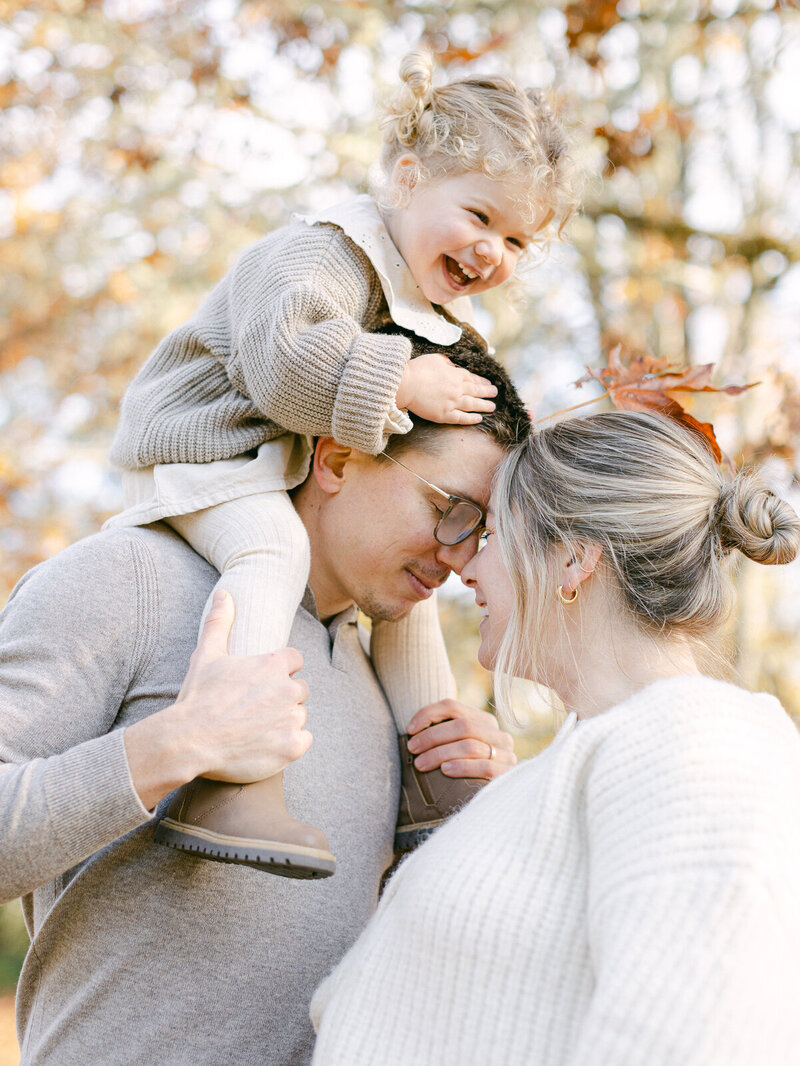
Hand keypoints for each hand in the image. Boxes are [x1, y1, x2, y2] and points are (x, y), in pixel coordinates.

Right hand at [125, 590, 311, 808]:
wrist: (189, 741)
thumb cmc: (197, 697)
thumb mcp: (206, 655)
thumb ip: (219, 622)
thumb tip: (225, 594)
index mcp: (273, 664)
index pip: (295, 660)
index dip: (280, 671)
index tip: (261, 684)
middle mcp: (288, 689)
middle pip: (300, 689)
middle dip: (282, 697)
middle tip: (254, 710)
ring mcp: (292, 718)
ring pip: (299, 715)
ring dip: (284, 721)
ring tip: (256, 729)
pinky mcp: (293, 747)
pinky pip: (303, 740)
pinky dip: (288, 744)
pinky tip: (265, 745)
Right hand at [395, 353, 497, 425]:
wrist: (406, 384)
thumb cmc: (418, 369)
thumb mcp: (436, 358)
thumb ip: (447, 362)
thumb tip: (452, 366)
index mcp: (456, 374)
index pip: (472, 378)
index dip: (482, 381)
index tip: (488, 383)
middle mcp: (458, 389)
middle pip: (476, 391)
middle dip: (487, 392)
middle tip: (495, 394)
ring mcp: (452, 403)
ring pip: (472, 405)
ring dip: (484, 406)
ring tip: (492, 407)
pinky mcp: (444, 415)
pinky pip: (461, 418)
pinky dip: (471, 419)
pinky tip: (479, 419)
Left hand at [405, 698, 516, 780]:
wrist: (499, 800)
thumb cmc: (467, 772)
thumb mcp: (458, 748)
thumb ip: (445, 736)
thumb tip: (413, 729)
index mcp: (484, 721)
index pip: (452, 707)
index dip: (429, 714)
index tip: (409, 729)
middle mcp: (497, 733)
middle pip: (462, 726)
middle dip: (432, 736)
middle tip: (412, 748)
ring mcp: (506, 754)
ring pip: (469, 746)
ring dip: (440, 753)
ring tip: (420, 764)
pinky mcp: (506, 774)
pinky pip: (483, 767)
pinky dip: (462, 767)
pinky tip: (445, 770)